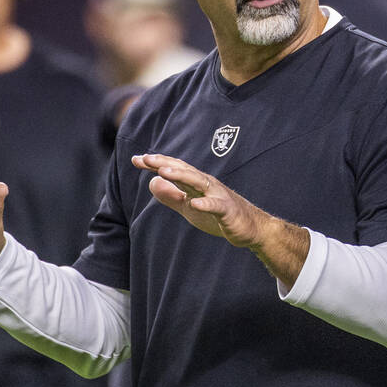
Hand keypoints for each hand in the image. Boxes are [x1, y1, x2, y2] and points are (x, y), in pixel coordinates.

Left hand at [131, 153, 268, 246]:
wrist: (250, 228)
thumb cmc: (219, 214)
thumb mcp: (189, 206)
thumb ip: (171, 195)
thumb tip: (151, 182)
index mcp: (196, 183)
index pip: (174, 170)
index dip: (155, 164)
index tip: (136, 159)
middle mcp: (206, 184)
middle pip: (184, 170)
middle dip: (164, 164)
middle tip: (145, 159)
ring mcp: (218, 196)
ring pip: (198, 182)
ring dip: (181, 176)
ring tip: (163, 172)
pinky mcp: (228, 211)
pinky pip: (216, 206)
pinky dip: (205, 204)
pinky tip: (194, 203)